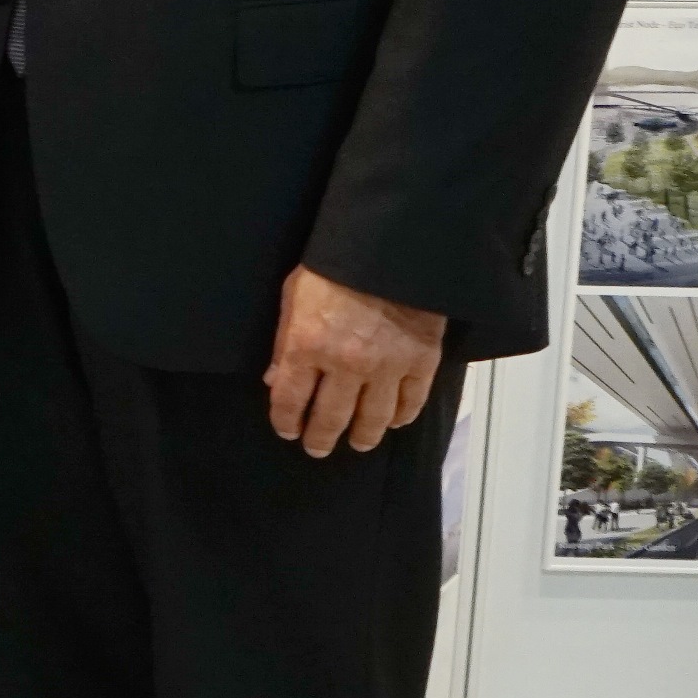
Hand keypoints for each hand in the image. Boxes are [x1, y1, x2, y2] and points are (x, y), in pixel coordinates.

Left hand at [265, 264, 445, 458]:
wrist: (391, 248)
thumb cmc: (333, 267)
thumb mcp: (293, 297)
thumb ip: (284, 343)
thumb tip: (275, 380)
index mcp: (307, 346)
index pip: (290, 399)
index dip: (286, 420)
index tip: (288, 431)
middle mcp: (346, 364)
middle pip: (331, 416)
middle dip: (321, 437)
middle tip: (317, 449)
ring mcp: (387, 366)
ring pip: (374, 417)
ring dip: (363, 436)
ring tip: (357, 443)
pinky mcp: (422, 361)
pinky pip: (411, 401)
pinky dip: (403, 416)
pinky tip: (395, 422)